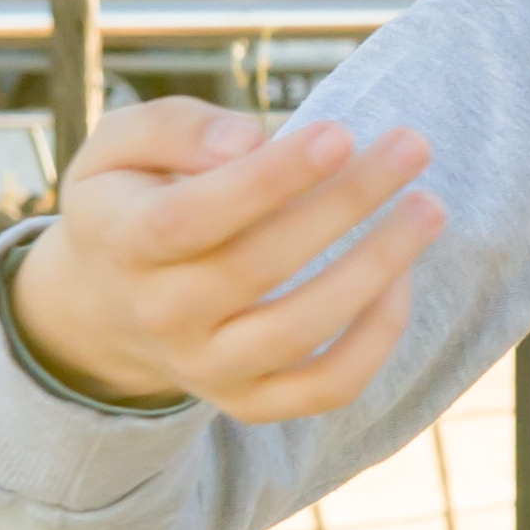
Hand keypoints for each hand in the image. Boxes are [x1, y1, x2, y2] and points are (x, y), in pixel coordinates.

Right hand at [9, 94, 443, 420]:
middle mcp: (162, 314)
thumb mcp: (118, 146)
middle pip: (259, 265)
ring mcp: (206, 367)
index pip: (195, 216)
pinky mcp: (249, 401)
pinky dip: (376, 339)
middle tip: (412, 147)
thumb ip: (173, 127)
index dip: (270, 178)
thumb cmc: (131, 202)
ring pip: (299, 330)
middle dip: (346, 202)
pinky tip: (402, 276)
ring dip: (376, 267)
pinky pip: (326, 386)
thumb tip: (247, 140)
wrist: (102, 308)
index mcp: (122, 242)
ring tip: (427, 208)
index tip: (338, 133)